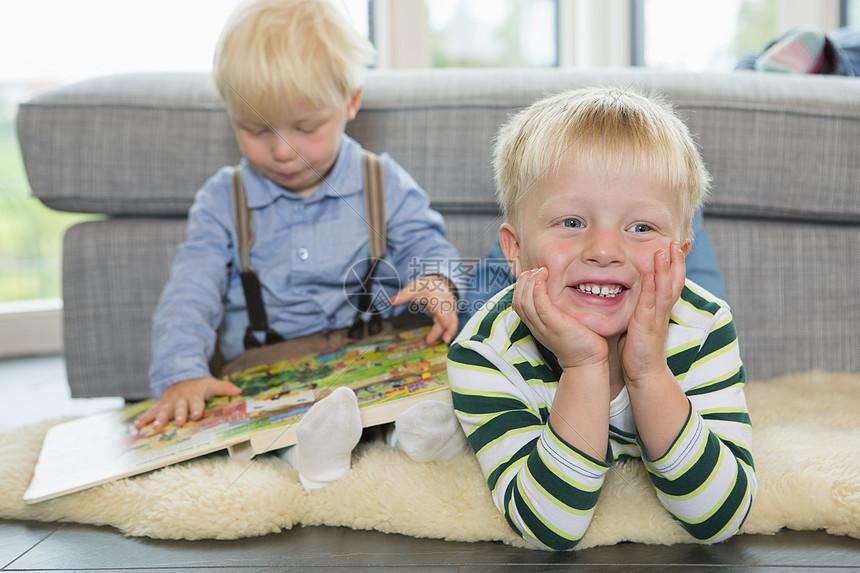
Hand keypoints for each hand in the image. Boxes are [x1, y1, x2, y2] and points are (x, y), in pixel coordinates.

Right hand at [134, 377, 241, 432]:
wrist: (180, 378)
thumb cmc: (199, 386)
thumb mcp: (212, 384)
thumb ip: (224, 388)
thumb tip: (238, 390)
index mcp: (194, 395)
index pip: (197, 402)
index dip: (197, 409)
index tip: (197, 415)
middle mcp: (180, 399)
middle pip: (180, 407)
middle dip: (179, 415)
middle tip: (179, 422)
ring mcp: (169, 402)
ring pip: (164, 411)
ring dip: (159, 419)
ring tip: (155, 427)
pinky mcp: (160, 405)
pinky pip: (151, 411)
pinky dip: (143, 418)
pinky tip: (137, 426)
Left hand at [389, 274, 458, 343]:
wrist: (438, 283)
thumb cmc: (425, 287)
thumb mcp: (414, 288)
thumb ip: (403, 295)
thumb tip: (391, 301)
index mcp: (436, 295)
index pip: (440, 305)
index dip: (442, 315)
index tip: (444, 324)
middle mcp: (445, 303)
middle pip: (448, 315)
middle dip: (447, 326)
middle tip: (442, 339)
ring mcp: (450, 309)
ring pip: (453, 321)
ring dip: (451, 332)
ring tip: (445, 342)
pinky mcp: (451, 316)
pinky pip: (452, 325)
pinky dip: (450, 333)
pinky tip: (445, 341)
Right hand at [512, 267, 607, 369]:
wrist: (587, 362)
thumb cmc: (579, 340)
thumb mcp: (562, 322)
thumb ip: (556, 309)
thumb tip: (559, 290)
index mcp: (535, 325)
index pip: (517, 302)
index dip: (521, 285)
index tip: (535, 274)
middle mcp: (535, 326)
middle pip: (517, 299)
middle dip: (523, 280)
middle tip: (537, 269)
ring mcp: (543, 326)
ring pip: (524, 301)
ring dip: (530, 281)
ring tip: (541, 271)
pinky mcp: (554, 325)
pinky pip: (539, 305)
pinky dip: (538, 289)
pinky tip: (544, 278)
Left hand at [619, 243, 686, 385]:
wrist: (644, 374)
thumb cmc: (639, 348)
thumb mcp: (640, 322)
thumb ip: (640, 306)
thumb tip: (634, 292)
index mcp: (661, 309)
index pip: (672, 282)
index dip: (676, 265)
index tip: (677, 247)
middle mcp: (662, 311)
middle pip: (675, 282)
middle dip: (676, 261)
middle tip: (675, 242)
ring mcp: (656, 318)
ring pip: (664, 289)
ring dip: (664, 269)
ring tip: (663, 250)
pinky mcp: (645, 326)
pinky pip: (649, 304)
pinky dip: (649, 289)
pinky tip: (648, 275)